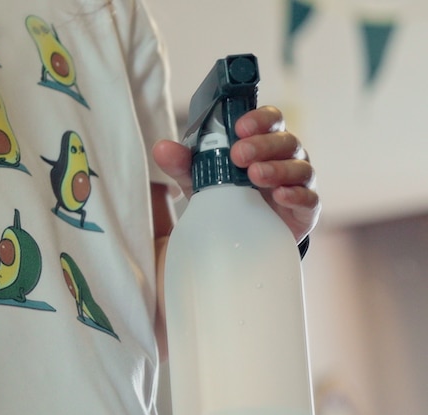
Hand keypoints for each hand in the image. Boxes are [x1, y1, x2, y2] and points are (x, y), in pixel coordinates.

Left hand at [152, 105, 319, 242]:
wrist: (247, 239)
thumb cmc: (228, 198)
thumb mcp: (201, 181)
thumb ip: (184, 164)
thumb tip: (161, 148)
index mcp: (264, 143)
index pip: (270, 119)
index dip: (259, 119)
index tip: (239, 127)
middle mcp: (285, 158)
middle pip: (285, 140)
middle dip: (263, 144)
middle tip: (239, 155)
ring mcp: (298, 183)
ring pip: (299, 167)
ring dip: (277, 168)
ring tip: (255, 175)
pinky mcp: (306, 210)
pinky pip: (309, 198)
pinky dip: (297, 195)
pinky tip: (280, 196)